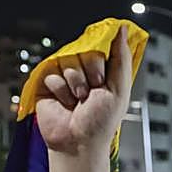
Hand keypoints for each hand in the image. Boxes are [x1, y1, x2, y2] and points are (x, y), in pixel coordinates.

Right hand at [37, 27, 133, 171]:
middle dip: (91, 74)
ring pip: (68, 61)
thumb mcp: (119, 89)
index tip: (103, 82)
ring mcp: (65, 75)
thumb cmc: (101, 122)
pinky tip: (65, 103)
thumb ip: (121, 58)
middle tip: (91, 94)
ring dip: (76, 84)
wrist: (80, 143)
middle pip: (85, 51)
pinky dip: (60, 90)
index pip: (101, 48)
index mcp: (102, 70)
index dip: (101, 65)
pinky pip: (53, 73)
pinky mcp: (47, 83)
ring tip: (78, 101)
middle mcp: (83, 70)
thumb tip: (123, 28)